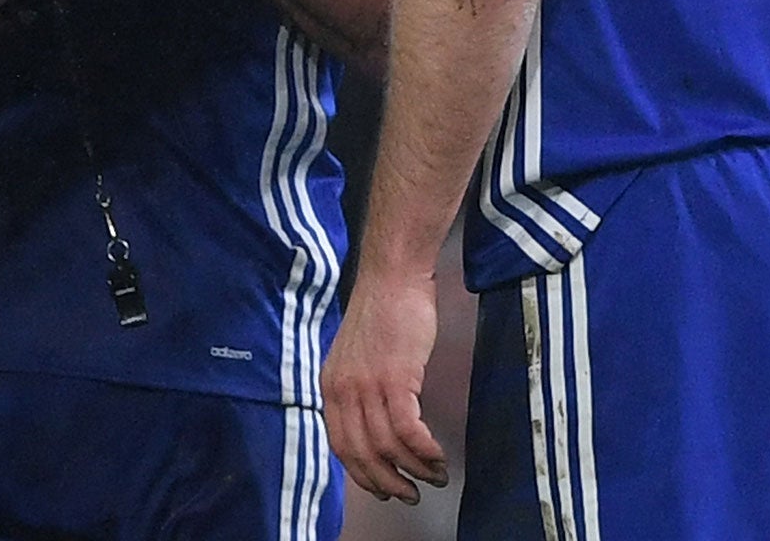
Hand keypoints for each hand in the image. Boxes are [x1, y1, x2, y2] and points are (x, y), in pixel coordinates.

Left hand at [322, 269, 447, 502]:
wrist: (394, 275)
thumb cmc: (384, 309)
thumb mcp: (356, 353)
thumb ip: (358, 387)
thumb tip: (374, 422)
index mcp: (331, 385)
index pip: (340, 445)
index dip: (362, 473)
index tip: (381, 487)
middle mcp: (343, 390)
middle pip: (362, 454)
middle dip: (387, 482)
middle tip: (410, 494)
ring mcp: (368, 385)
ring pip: (388, 446)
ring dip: (415, 469)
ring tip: (435, 476)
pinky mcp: (395, 378)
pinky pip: (408, 430)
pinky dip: (424, 450)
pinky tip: (438, 454)